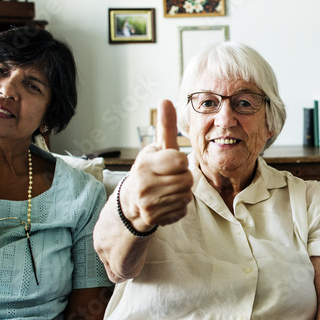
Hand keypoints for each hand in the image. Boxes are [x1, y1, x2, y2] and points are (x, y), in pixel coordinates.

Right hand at [119, 100, 193, 231]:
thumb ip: (165, 127)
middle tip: (170, 177)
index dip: (180, 161)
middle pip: (187, 180)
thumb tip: (166, 100)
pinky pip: (182, 210)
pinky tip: (166, 202)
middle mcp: (144, 185)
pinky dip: (178, 206)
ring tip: (168, 188)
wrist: (131, 201)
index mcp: (145, 164)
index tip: (171, 162)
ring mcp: (149, 204)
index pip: (180, 161)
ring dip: (182, 192)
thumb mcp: (156, 148)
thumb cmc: (150, 169)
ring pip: (186, 195)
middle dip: (183, 177)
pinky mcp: (155, 219)